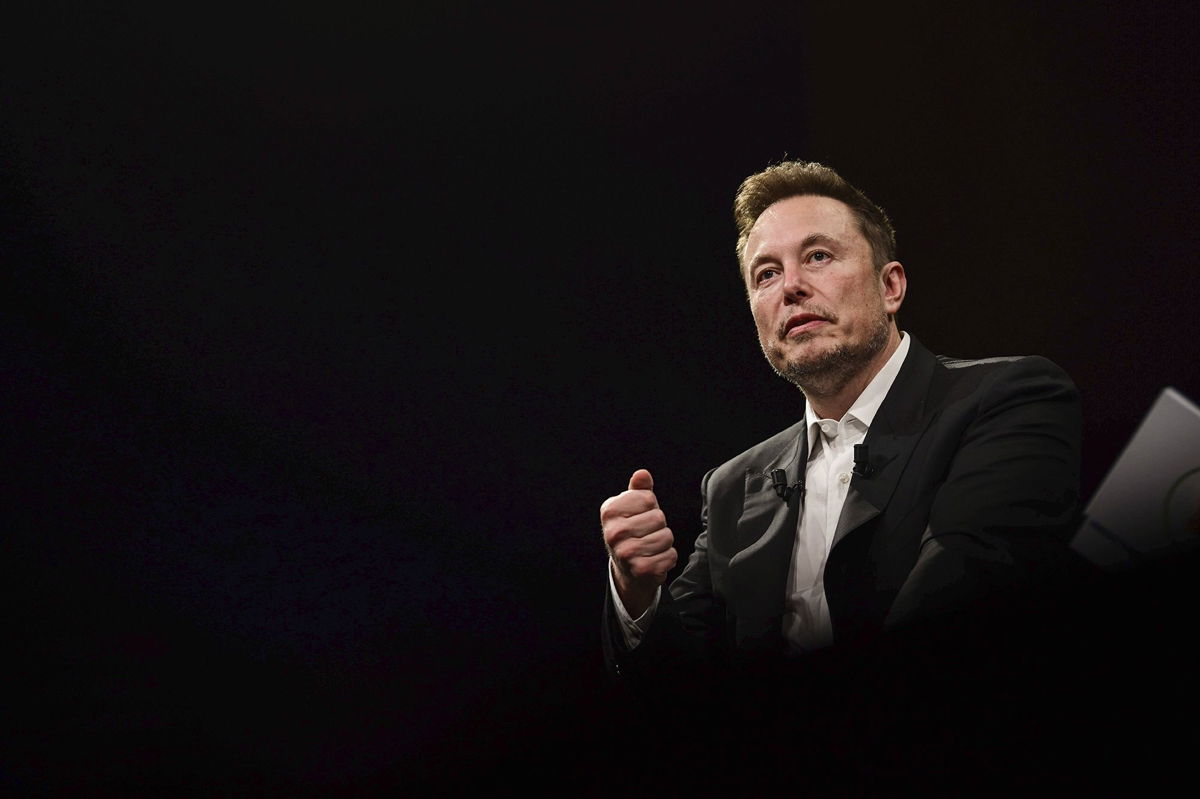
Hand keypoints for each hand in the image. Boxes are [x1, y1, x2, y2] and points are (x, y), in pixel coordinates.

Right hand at [601, 469, 677, 617]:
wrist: (627, 568)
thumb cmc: (633, 530)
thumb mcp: (632, 506)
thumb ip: (639, 489)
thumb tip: (642, 474)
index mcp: (609, 511)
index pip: (648, 498)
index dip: (650, 506)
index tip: (640, 516)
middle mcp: (613, 533)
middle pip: (658, 518)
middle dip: (659, 525)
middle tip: (646, 533)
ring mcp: (626, 553)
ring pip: (667, 537)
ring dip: (664, 541)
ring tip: (651, 546)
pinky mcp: (641, 570)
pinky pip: (671, 555)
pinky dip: (668, 557)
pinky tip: (655, 558)